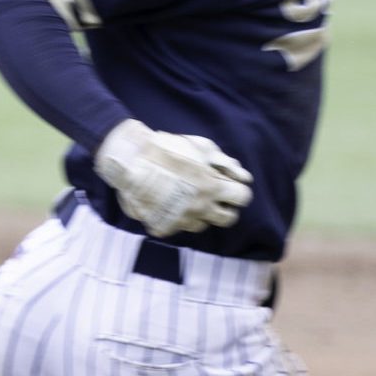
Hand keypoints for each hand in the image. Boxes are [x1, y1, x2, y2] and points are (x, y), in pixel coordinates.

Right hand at [92, 119, 253, 237]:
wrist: (130, 159)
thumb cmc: (168, 149)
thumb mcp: (202, 147)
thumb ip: (226, 164)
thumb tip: (245, 178)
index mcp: (212, 188)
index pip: (242, 198)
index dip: (238, 191)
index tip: (230, 187)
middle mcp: (200, 208)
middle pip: (228, 219)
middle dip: (225, 208)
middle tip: (213, 197)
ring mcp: (181, 219)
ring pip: (202, 225)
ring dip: (200, 213)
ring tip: (187, 198)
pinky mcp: (162, 226)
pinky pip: (176, 227)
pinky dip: (175, 218)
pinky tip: (168, 204)